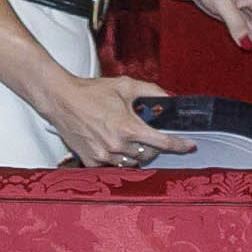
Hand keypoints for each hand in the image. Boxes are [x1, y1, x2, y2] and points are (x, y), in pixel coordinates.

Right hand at [45, 73, 191, 168]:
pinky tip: (114, 145)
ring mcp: (103, 155)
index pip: (162, 142)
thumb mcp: (126, 85)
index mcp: (128, 127)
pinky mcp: (90, 160)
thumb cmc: (93, 92)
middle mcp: (117, 145)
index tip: (190, 146)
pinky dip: (118, 157)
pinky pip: (113, 166)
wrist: (61, 100)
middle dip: (155, 147)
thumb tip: (170, 98)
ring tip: (130, 139)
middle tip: (151, 136)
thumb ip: (152, 91)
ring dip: (137, 153)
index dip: (179, 145)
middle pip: (148, 155)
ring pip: (131, 162)